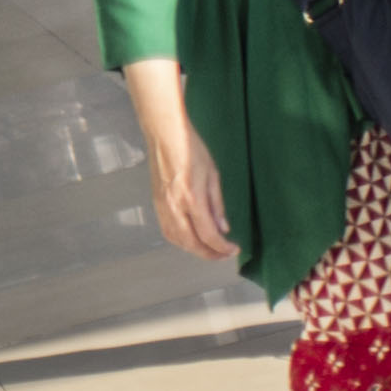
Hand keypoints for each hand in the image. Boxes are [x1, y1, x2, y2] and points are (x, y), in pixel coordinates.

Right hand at [117, 57, 223, 262]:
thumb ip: (217, 204)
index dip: (222, 247)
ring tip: (208, 249)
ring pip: (177, 240)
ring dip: (193, 249)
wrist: (165, 136)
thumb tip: (222, 228)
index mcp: (191, 198)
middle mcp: (174, 206)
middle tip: (223, 254)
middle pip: (191, 243)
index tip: (233, 249)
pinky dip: (179, 240)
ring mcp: (162, 206)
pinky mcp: (156, 203)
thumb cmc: (191, 149)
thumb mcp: (213, 175)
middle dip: (209, 254)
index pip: (208, 235)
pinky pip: (167, 230)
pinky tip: (189, 238)